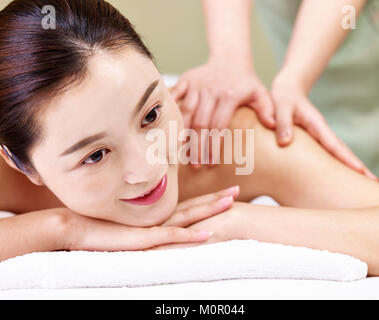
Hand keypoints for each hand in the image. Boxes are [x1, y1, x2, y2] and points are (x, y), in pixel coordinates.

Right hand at [58, 186, 239, 251]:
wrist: (79, 228)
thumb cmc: (103, 228)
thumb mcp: (132, 227)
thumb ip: (148, 227)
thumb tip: (160, 229)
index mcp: (159, 215)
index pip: (190, 206)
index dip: (209, 200)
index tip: (226, 193)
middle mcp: (160, 218)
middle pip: (195, 207)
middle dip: (217, 199)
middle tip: (237, 190)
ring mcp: (154, 226)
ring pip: (189, 216)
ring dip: (211, 209)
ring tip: (231, 201)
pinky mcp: (145, 238)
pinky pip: (172, 237)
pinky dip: (191, 236)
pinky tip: (208, 234)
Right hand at [171, 59, 274, 167]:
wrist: (230, 58)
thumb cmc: (245, 82)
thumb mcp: (260, 94)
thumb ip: (267, 110)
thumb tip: (272, 126)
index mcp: (229, 95)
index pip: (219, 126)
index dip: (214, 146)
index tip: (212, 163)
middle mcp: (210, 90)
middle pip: (200, 123)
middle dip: (197, 146)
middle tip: (196, 165)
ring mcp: (196, 85)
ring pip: (185, 113)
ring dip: (183, 134)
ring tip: (183, 154)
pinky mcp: (185, 80)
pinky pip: (174, 97)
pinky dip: (171, 113)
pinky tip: (169, 129)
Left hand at [270, 74, 377, 179]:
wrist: (287, 91)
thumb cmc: (283, 98)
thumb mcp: (280, 106)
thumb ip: (282, 123)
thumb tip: (285, 143)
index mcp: (316, 123)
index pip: (333, 143)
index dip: (345, 158)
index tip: (359, 170)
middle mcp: (321, 131)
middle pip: (341, 150)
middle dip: (356, 165)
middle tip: (373, 181)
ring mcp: (318, 136)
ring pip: (336, 153)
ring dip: (348, 166)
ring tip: (363, 181)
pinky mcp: (313, 140)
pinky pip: (326, 153)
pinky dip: (335, 163)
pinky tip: (339, 175)